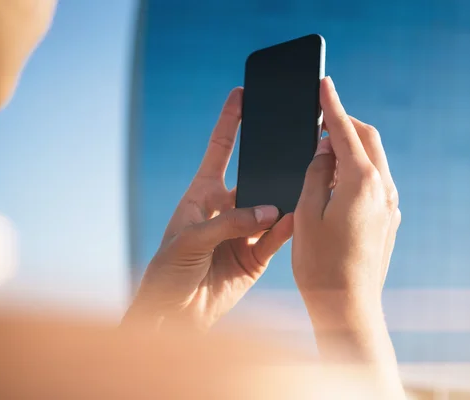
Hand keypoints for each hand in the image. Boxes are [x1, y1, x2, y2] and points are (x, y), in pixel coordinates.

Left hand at [124, 88, 292, 331]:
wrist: (173, 314)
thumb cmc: (167, 272)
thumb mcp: (189, 240)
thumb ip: (228, 223)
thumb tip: (269, 211)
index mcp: (202, 194)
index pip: (219, 150)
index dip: (230, 121)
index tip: (242, 94)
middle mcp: (226, 208)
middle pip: (254, 176)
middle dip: (272, 162)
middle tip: (294, 143)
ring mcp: (243, 231)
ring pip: (270, 208)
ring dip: (284, 199)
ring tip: (302, 183)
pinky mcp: (255, 256)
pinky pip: (275, 239)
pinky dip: (286, 230)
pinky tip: (294, 220)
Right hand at [293, 77, 402, 396]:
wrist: (348, 307)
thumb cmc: (320, 264)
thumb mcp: (307, 212)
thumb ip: (316, 172)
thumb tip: (325, 149)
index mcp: (361, 183)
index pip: (344, 131)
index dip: (331, 105)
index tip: (324, 84)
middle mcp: (384, 189)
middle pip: (368, 139)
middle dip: (345, 123)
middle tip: (321, 118)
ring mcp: (390, 206)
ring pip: (374, 160)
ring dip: (351, 148)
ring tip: (324, 151)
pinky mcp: (389, 220)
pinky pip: (376, 181)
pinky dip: (358, 170)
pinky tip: (338, 181)